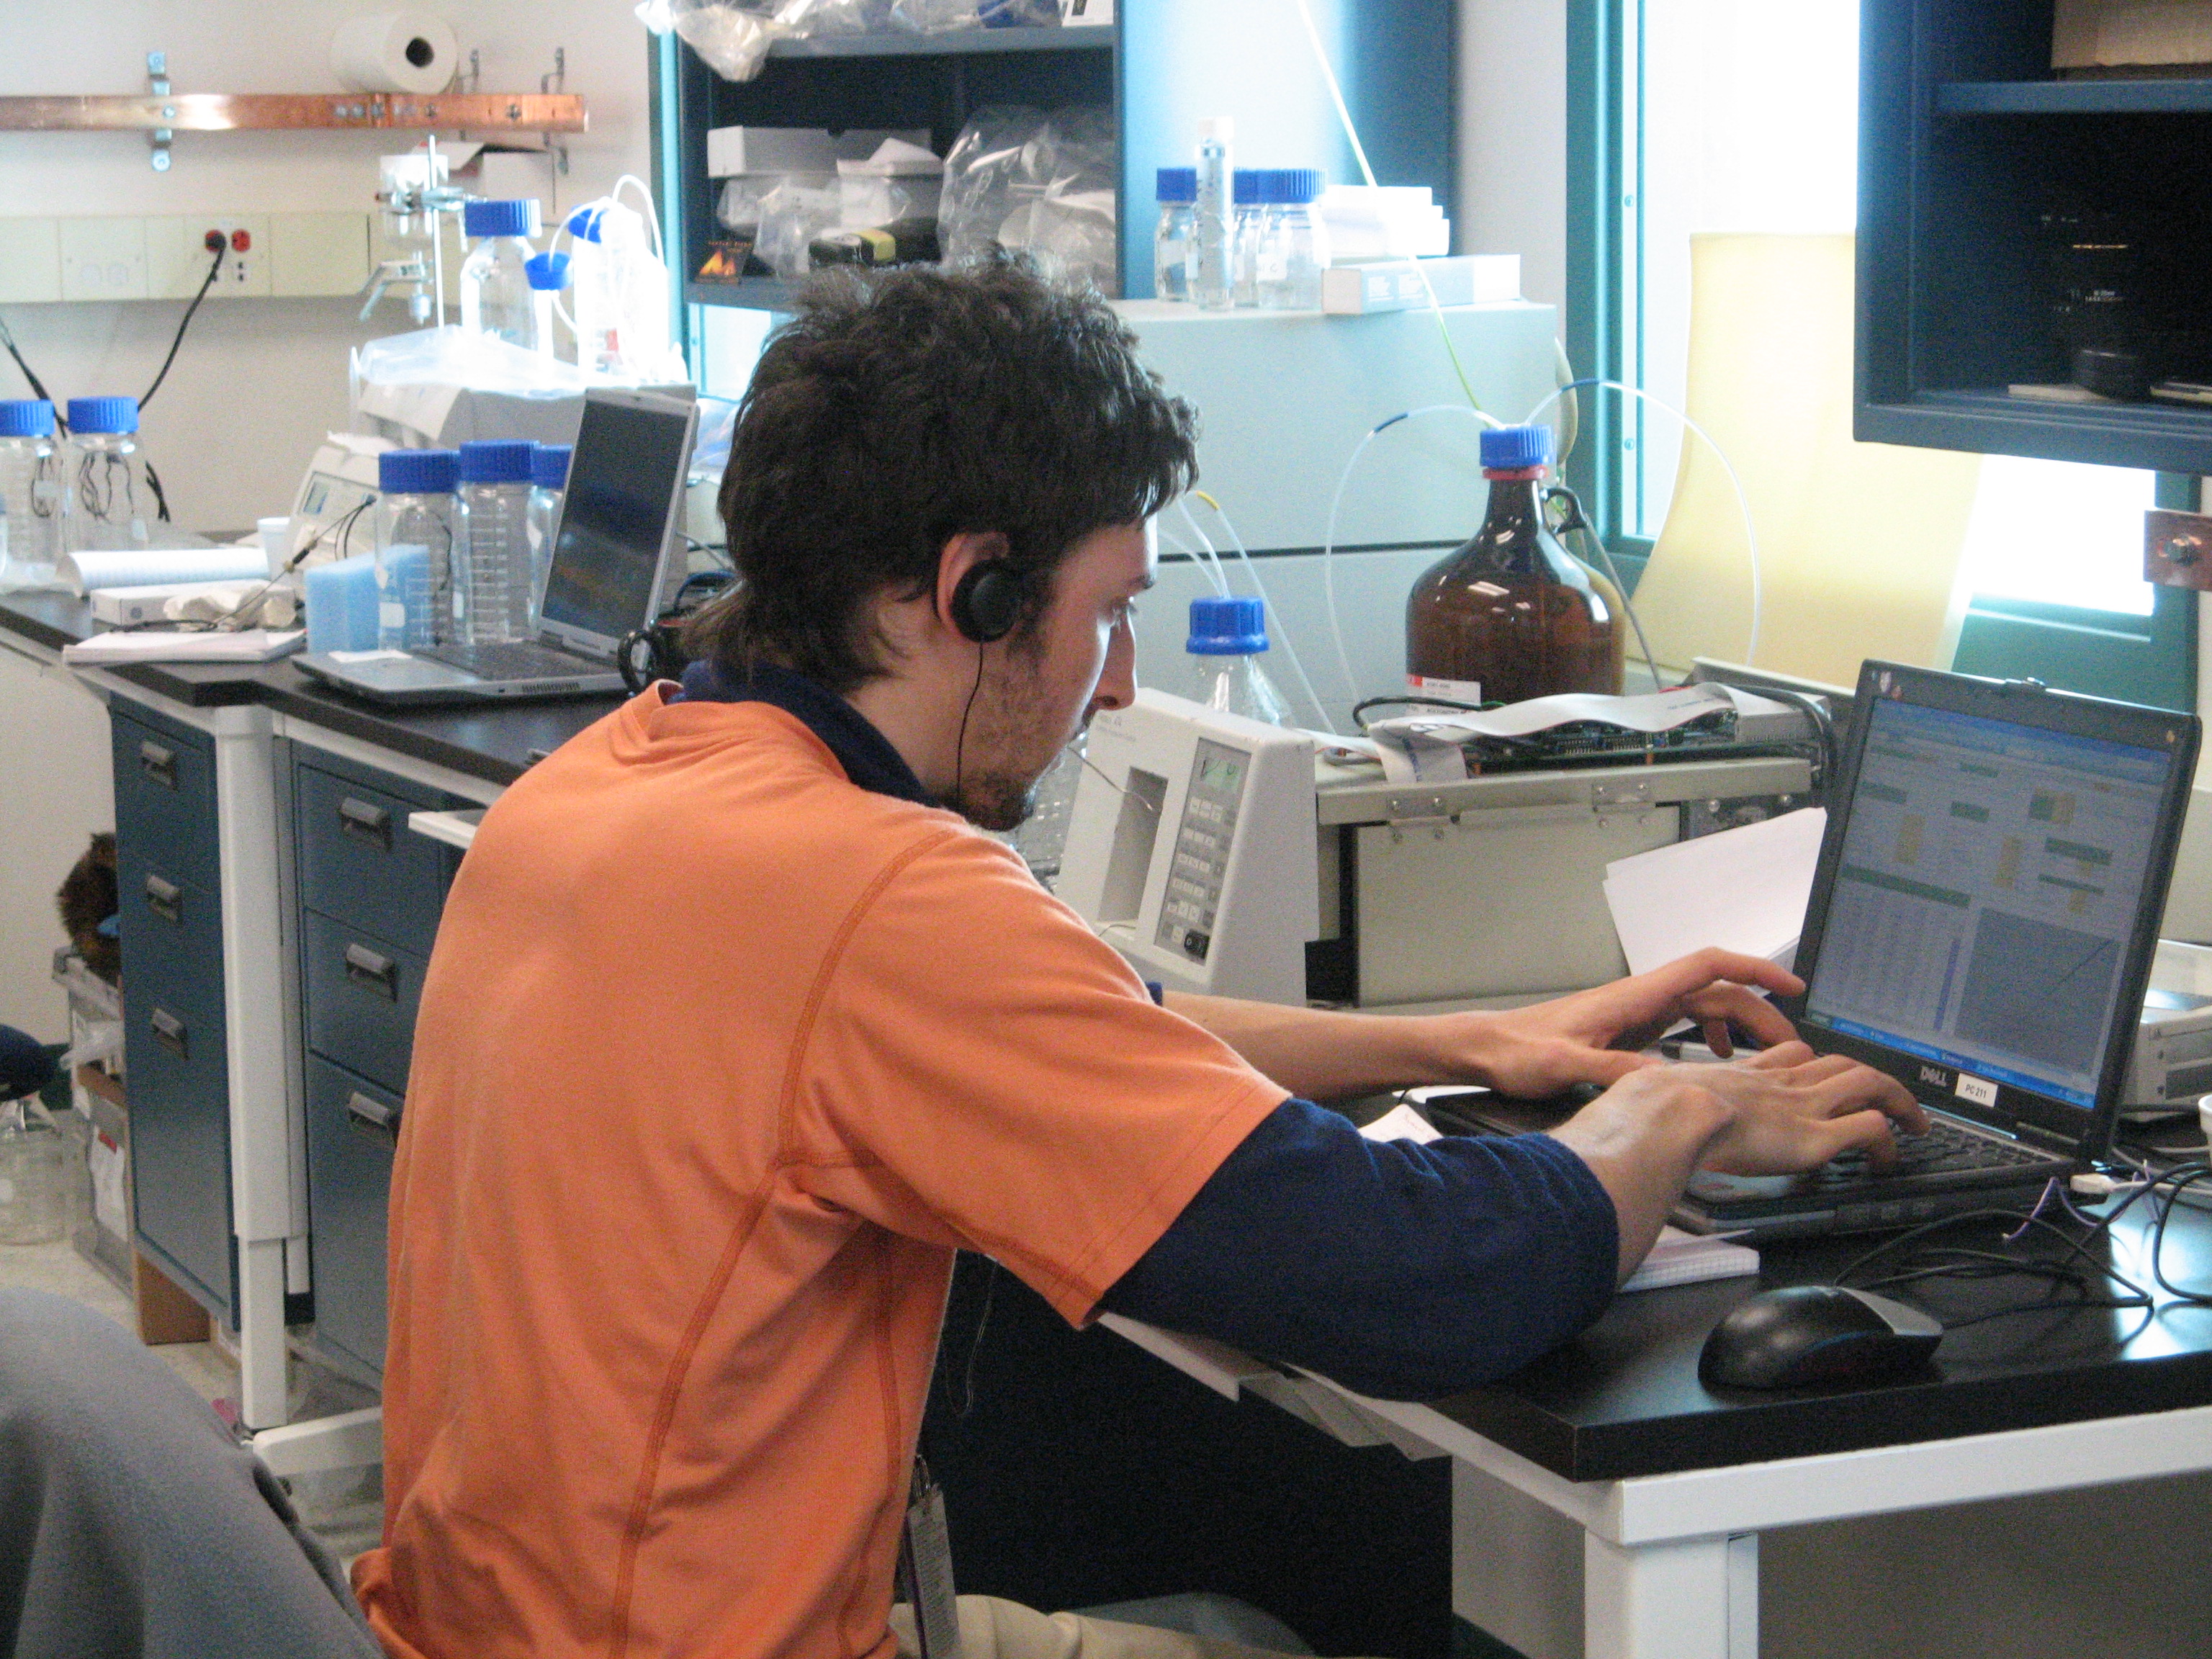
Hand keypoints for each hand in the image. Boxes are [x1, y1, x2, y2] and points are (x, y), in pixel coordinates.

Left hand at [1452, 948, 1804, 1098]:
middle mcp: (1640, 998)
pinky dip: (1708, 1036)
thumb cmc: (1517, 1051)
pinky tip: (1713, 1060)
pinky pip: (1682, 1024)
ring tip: (1764, 1059)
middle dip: (1760, 1013)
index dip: (1754, 970)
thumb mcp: (1565, 1065)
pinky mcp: (1628, 1029)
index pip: (1707, 967)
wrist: (1486, 1047)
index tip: (1791, 986)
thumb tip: (1662, 1080)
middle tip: (1792, 1049)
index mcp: (1633, 996)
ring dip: (1738, 1027)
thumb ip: (1611, 1069)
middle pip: (1717, 991)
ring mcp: (1635, 1012)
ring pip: (1703, 1007)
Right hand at [1548, 1044, 1928, 1279]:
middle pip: (1840, 1063)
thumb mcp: (1654, 1098)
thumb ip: (1661, 1104)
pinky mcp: (1814, 1135)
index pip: (1792, 1056)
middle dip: (1871, 1075)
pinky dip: (1888, 1139)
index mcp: (1745, 1075)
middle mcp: (1780, 1083)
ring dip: (1898, 1101)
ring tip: (1915, 1122)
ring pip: (1869, 1084)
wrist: (1665, 1113)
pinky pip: (1869, 1128)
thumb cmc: (1651, 1110)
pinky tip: (1890, 1157)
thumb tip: (1637, 1122)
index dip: (1811, 1062)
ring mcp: (1800, 1105)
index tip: (1819, 1071)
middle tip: (1890, 1095)